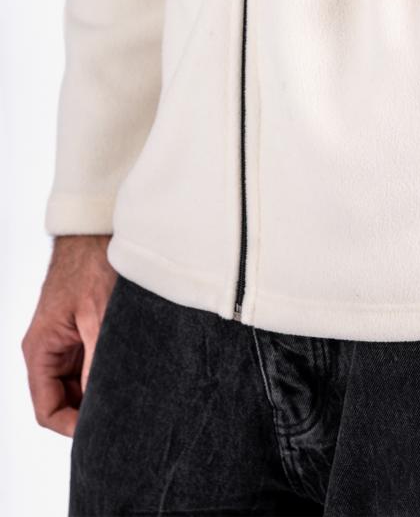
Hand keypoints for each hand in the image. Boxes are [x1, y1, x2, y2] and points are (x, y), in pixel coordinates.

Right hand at [22, 235, 115, 436]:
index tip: (105, 430)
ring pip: (81, 383)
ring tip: (135, 394)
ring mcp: (68, 341)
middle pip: (65, 400)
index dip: (74, 427)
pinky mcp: (86, 330)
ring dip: (104, 389)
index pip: (48, 410)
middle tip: (128, 414)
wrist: (99, 231)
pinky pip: (93, 363)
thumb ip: (99, 360)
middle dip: (92, 410)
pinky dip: (110, 370)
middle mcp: (50, 350)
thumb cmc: (92, 265)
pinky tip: (135, 370)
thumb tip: (106, 400)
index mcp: (41, 351)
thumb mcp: (99, 317)